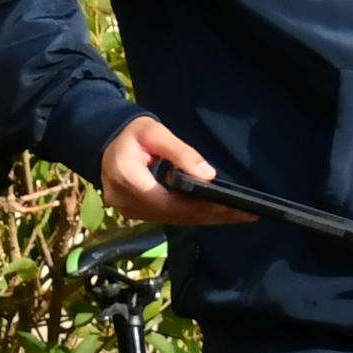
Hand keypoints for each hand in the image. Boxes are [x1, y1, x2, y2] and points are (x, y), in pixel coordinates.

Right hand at [100, 115, 246, 226]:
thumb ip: (181, 152)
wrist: (107, 142)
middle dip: (211, 215)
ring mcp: (129, 210)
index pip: (168, 201)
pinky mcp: (137, 213)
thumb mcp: (154, 132)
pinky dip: (194, 216)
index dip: (199, 206)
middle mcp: (124, 200)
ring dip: (206, 219)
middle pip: (174, 215)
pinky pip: (169, 218)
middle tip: (245, 214)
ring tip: (239, 216)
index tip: (229, 205)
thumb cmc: (131, 134)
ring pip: (173, 220)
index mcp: (126, 177)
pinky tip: (218, 214)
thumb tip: (208, 176)